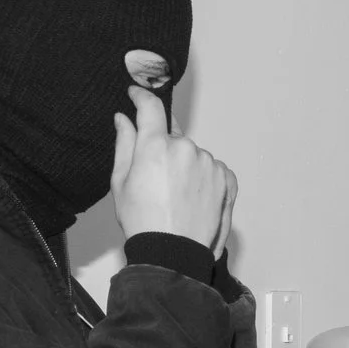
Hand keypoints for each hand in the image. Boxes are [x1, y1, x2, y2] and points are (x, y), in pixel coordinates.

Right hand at [110, 84, 232, 249]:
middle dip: (164, 149)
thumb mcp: (121, 181)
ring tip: (176, 195)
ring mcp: (210, 163)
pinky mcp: (227, 178)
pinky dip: (205, 177)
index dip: (142, 97)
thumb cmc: (143, 220)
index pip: (151, 108)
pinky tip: (194, 197)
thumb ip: (125, 143)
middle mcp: (187, 149)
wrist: (174, 252)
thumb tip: (123, 118)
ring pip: (194, 155)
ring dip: (186, 165)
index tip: (137, 95)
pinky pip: (214, 169)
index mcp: (156, 146)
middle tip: (156, 179)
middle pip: (174, 138)